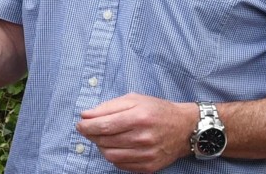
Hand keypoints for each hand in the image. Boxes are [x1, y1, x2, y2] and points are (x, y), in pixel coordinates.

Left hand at [75, 93, 197, 172]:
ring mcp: (147, 154)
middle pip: (105, 141)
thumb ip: (108, 106)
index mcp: (138, 117)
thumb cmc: (157, 110)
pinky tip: (115, 147)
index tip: (80, 124)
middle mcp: (143, 137)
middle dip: (91, 135)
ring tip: (102, 138)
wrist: (185, 128)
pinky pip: (121, 165)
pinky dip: (113, 157)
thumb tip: (85, 115)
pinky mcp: (149, 167)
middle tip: (89, 130)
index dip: (86, 126)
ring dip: (100, 147)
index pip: (103, 125)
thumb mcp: (134, 99)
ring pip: (111, 155)